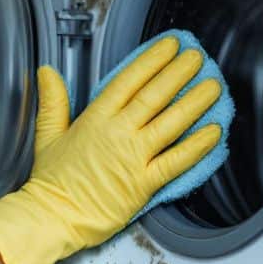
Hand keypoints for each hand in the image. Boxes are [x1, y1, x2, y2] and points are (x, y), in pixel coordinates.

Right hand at [0, 36, 222, 263]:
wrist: (53, 217)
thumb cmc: (52, 181)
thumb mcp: (48, 134)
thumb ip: (53, 101)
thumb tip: (47, 71)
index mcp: (94, 118)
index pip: (128, 81)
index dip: (151, 60)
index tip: (169, 46)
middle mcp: (117, 133)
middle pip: (154, 96)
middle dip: (178, 73)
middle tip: (197, 57)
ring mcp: (132, 157)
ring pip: (170, 123)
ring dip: (194, 102)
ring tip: (213, 86)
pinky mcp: (144, 183)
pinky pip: (177, 160)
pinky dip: (197, 146)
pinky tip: (214, 131)